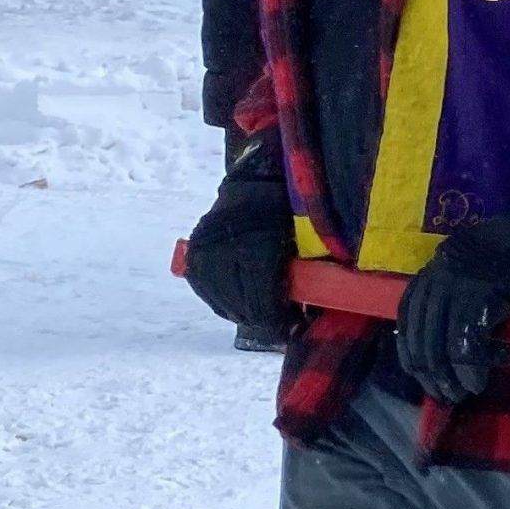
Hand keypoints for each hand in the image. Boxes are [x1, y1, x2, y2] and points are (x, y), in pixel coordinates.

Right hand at [184, 143, 293, 331]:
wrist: (257, 180)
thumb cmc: (290, 208)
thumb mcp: (304, 235)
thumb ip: (307, 270)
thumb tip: (315, 310)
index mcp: (257, 244)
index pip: (261, 297)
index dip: (277, 319)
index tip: (293, 328)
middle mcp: (225, 249)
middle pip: (242, 303)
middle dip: (263, 320)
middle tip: (283, 326)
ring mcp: (205, 252)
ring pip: (222, 301)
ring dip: (243, 314)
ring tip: (263, 318)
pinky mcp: (194, 254)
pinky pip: (206, 290)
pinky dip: (223, 303)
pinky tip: (240, 308)